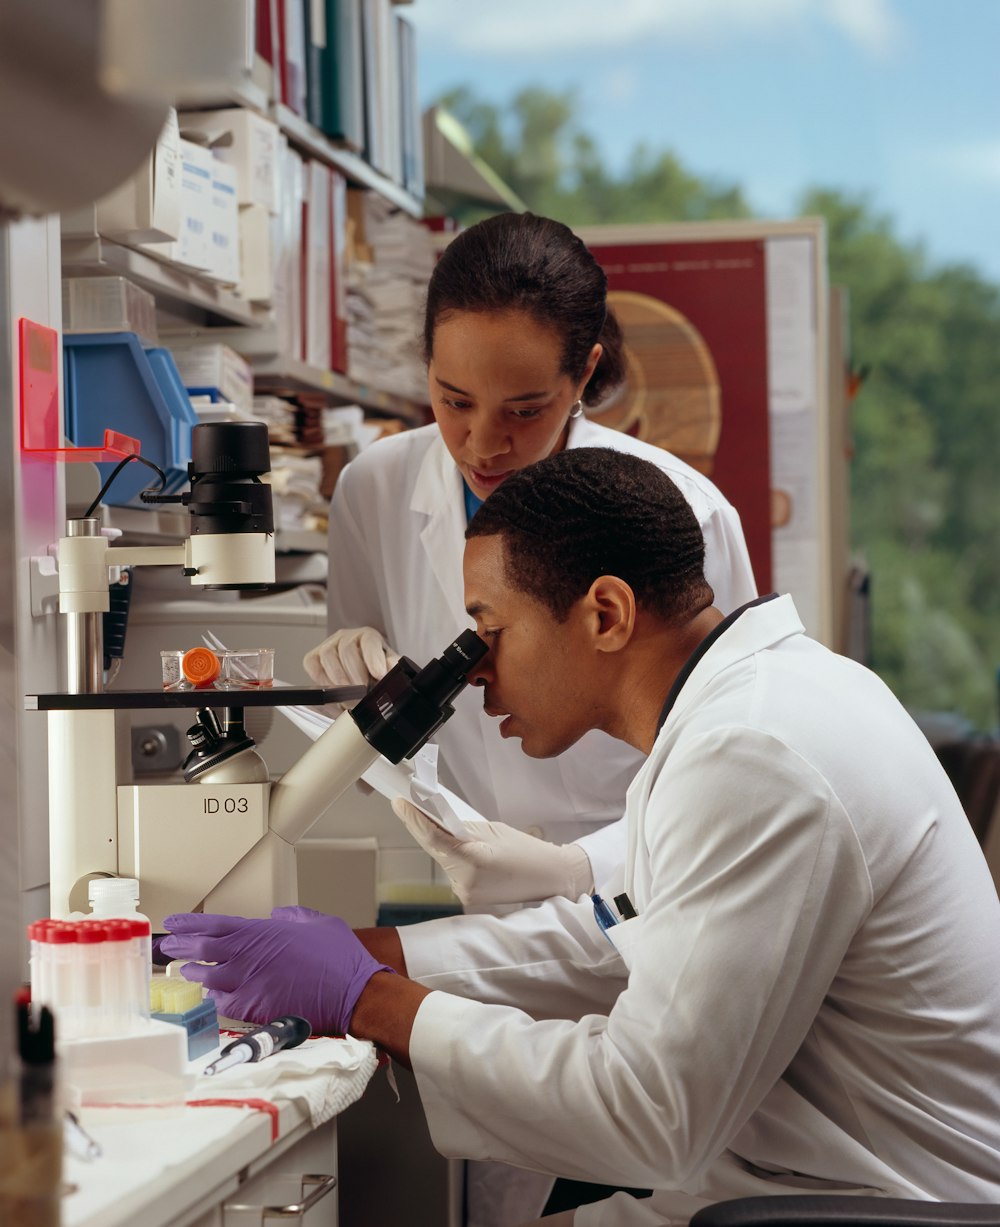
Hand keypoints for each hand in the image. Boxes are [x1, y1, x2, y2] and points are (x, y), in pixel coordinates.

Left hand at [159, 909, 394, 1033]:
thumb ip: (294, 915)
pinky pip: (224, 1003)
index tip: (174, 922)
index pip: (216, 924)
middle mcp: (251, 956)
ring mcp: (251, 984)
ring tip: (184, 970)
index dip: (191, 923)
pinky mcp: (256, 1009)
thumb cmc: (341, 957)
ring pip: (208, 977)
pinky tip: (210, 996)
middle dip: (183, 946)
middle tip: (169, 945)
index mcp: (265, 932)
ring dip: (194, 973)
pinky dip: (213, 998)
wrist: (354, 992)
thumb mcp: (320, 923)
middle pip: (204, 949)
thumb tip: (278, 914)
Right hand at [303, 626, 399, 690]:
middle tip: (363, 692)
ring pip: (328, 655)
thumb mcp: (388, 667)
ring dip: (338, 678)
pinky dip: (321, 678)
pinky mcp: (314, 656)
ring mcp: (329, 645)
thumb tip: (389, 668)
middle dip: (356, 674)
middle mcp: (347, 636)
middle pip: (347, 650)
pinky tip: (332, 689)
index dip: (373, 659)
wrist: (360, 674)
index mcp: (368, 636)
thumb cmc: (374, 669)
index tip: (379, 675)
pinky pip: (312, 664)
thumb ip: (392, 666)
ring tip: (348, 695)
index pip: (369, 641)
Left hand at [391, 798, 593, 907]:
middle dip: (422, 828)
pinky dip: (451, 857)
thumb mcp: (493, 831)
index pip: (433, 838)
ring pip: (442, 860)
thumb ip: (462, 828)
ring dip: (438, 843)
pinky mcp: (467, 898)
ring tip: (442, 826)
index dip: (413, 820)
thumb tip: (435, 819)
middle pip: (434, 849)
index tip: (399, 804)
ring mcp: (465, 893)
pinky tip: (458, 848)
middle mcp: (465, 880)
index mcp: (474, 859)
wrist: (550, 878)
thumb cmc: (527, 851)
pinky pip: (452, 871)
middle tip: (409, 806)